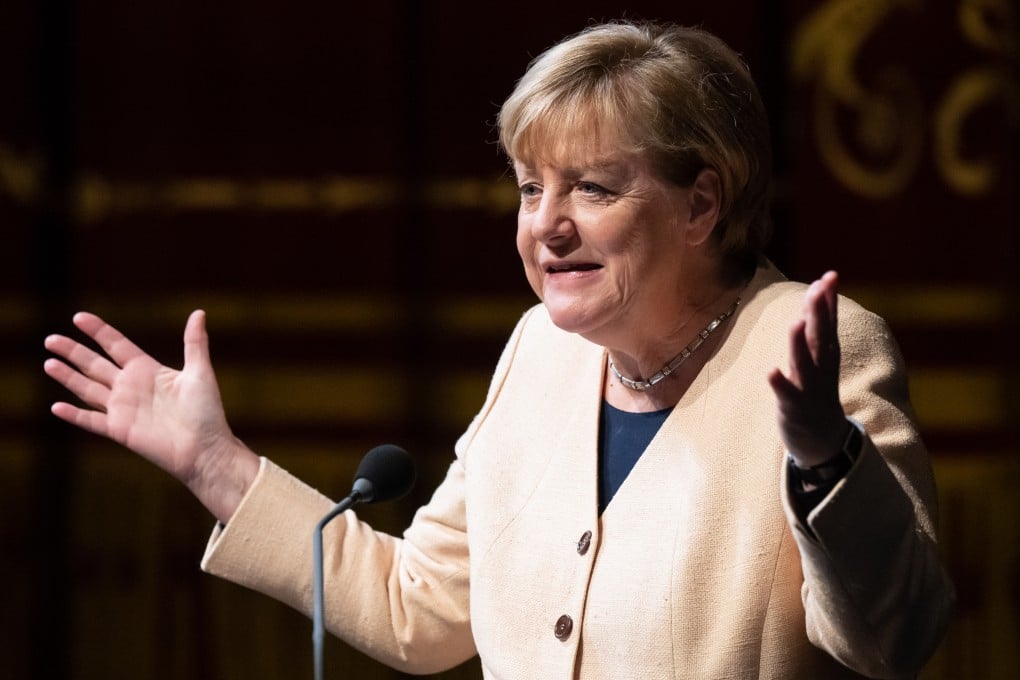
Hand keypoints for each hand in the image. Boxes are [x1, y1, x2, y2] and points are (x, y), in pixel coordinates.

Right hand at [44, 310, 258, 522]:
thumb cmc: (207, 412)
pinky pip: (91, 421)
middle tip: (50, 339)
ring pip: (87, 389)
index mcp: (148, 370)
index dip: (98, 331)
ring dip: (67, 377)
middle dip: (73, 351)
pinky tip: (55, 407)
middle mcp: (131, 387)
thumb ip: (194, 343)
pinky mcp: (119, 430)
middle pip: (95, 364)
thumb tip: (199, 312)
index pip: (116, 345)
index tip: (79, 317)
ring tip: (48, 363)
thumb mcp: (200, 372)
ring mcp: (123, 409)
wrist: (205, 449)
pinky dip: (74, 415)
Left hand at [767, 271, 850, 467]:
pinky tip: (771, 370)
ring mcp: (808, 388)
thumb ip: (819, 324)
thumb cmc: (817, 389)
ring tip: (795, 323)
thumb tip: (821, 289)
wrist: (824, 440)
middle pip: (819, 338)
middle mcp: (820, 368)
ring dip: (799, 344)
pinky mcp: (793, 407)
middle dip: (819, 314)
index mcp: (825, 355)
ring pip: (804, 364)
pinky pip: (786, 394)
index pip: (828, 323)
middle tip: (818, 289)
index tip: (830, 276)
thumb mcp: (820, 356)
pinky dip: (779, 383)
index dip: (828, 300)